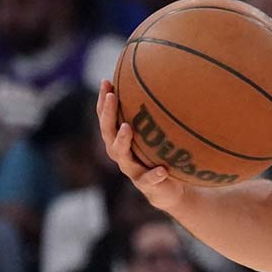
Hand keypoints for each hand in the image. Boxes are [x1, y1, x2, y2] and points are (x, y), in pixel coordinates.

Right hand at [98, 80, 185, 211]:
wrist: (168, 191)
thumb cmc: (159, 156)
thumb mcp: (156, 136)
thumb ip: (154, 117)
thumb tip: (163, 81)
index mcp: (119, 140)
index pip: (106, 118)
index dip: (103, 101)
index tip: (106, 81)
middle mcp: (120, 154)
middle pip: (108, 133)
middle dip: (108, 114)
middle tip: (111, 96)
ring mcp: (132, 170)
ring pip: (121, 155)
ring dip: (123, 141)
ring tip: (128, 127)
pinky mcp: (147, 184)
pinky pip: (149, 179)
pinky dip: (154, 174)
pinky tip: (162, 169)